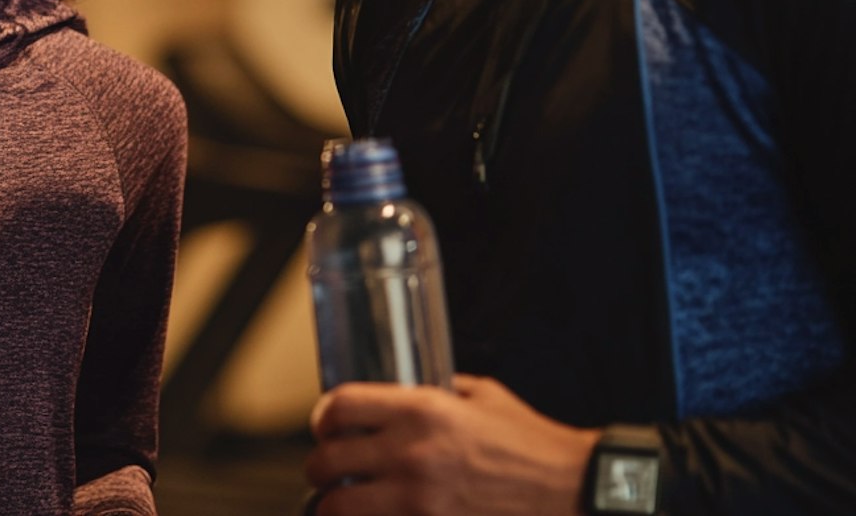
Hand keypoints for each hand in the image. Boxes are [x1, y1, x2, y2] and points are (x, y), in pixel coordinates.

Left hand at [305, 374, 597, 515]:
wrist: (574, 491)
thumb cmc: (532, 444)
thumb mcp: (482, 397)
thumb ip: (438, 391)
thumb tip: (405, 391)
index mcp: (422, 411)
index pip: (340, 406)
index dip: (322, 417)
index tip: (326, 426)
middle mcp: (411, 455)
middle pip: (326, 461)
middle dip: (319, 467)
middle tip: (327, 469)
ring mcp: (417, 500)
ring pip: (338, 507)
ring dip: (334, 504)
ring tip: (343, 500)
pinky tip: (375, 514)